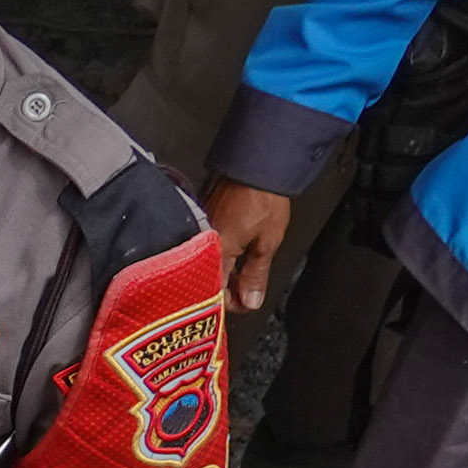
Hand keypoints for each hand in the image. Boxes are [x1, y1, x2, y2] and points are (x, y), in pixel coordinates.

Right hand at [204, 179, 293, 316]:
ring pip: (207, 264)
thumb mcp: (268, 241)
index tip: (245, 304)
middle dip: (227, 291)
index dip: (231, 304)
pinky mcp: (201, 220)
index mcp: (218, 251)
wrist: (256, 164)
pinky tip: (234, 255)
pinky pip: (206, 248)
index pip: (215, 292)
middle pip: (208, 279)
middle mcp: (202, 243)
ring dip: (224, 274)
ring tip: (244, 272)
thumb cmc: (263, 197)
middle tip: (247, 291)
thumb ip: (256, 275)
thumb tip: (250, 301)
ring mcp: (200, 231)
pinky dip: (219, 257)